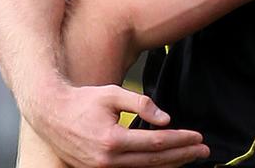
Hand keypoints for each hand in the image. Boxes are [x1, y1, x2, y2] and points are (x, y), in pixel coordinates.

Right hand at [27, 82, 209, 167]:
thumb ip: (141, 104)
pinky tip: (166, 162)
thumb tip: (166, 119)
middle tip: (204, 150)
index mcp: (112, 140)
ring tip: (190, 157)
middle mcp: (107, 160)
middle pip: (154, 161)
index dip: (180, 140)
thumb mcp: (112, 94)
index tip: (198, 136)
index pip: (156, 142)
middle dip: (182, 155)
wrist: (50, 114)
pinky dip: (152, 167)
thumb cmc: (82, 101)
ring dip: (170, 164)